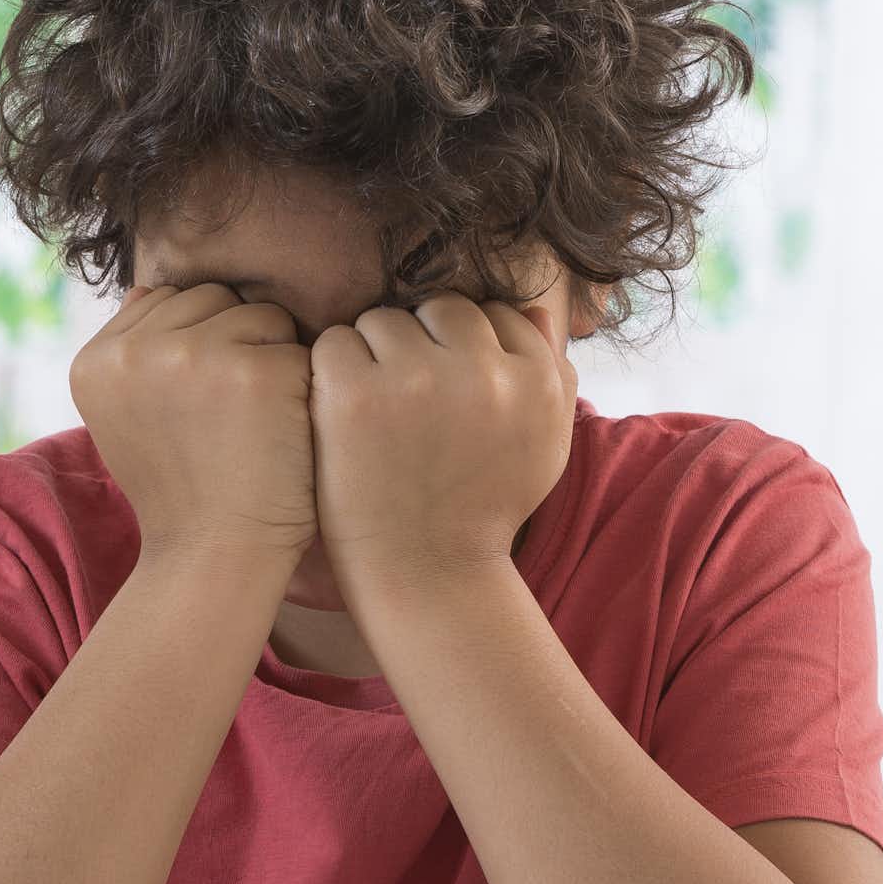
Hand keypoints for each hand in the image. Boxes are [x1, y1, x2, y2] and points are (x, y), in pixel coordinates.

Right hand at [70, 283, 315, 569]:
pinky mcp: (254, 371)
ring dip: (274, 360)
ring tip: (259, 424)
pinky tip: (287, 435)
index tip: (206, 404)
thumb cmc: (185, 492)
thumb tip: (150, 289)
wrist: (215, 558)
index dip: (202, 344)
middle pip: (215, 297)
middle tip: (236, 416)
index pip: (169, 300)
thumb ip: (135, 353)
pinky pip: (300, 349)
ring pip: (262, 316)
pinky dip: (304, 389)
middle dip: (238, 342)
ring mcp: (193, 356)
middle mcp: (135, 351)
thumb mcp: (130, 420)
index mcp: (96, 360)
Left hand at [307, 292, 578, 594]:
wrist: (428, 576)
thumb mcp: (544, 446)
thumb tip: (531, 307)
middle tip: (407, 403)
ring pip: (384, 320)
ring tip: (376, 415)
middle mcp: (484, 372)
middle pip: (439, 309)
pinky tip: (342, 419)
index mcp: (536, 380)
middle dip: (421, 345)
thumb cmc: (482, 510)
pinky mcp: (355, 394)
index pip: (494, 315)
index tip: (448, 394)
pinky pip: (335, 343)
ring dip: (373, 357)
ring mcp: (417, 379)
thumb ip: (551, 374)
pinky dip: (331, 376)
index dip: (464, 350)